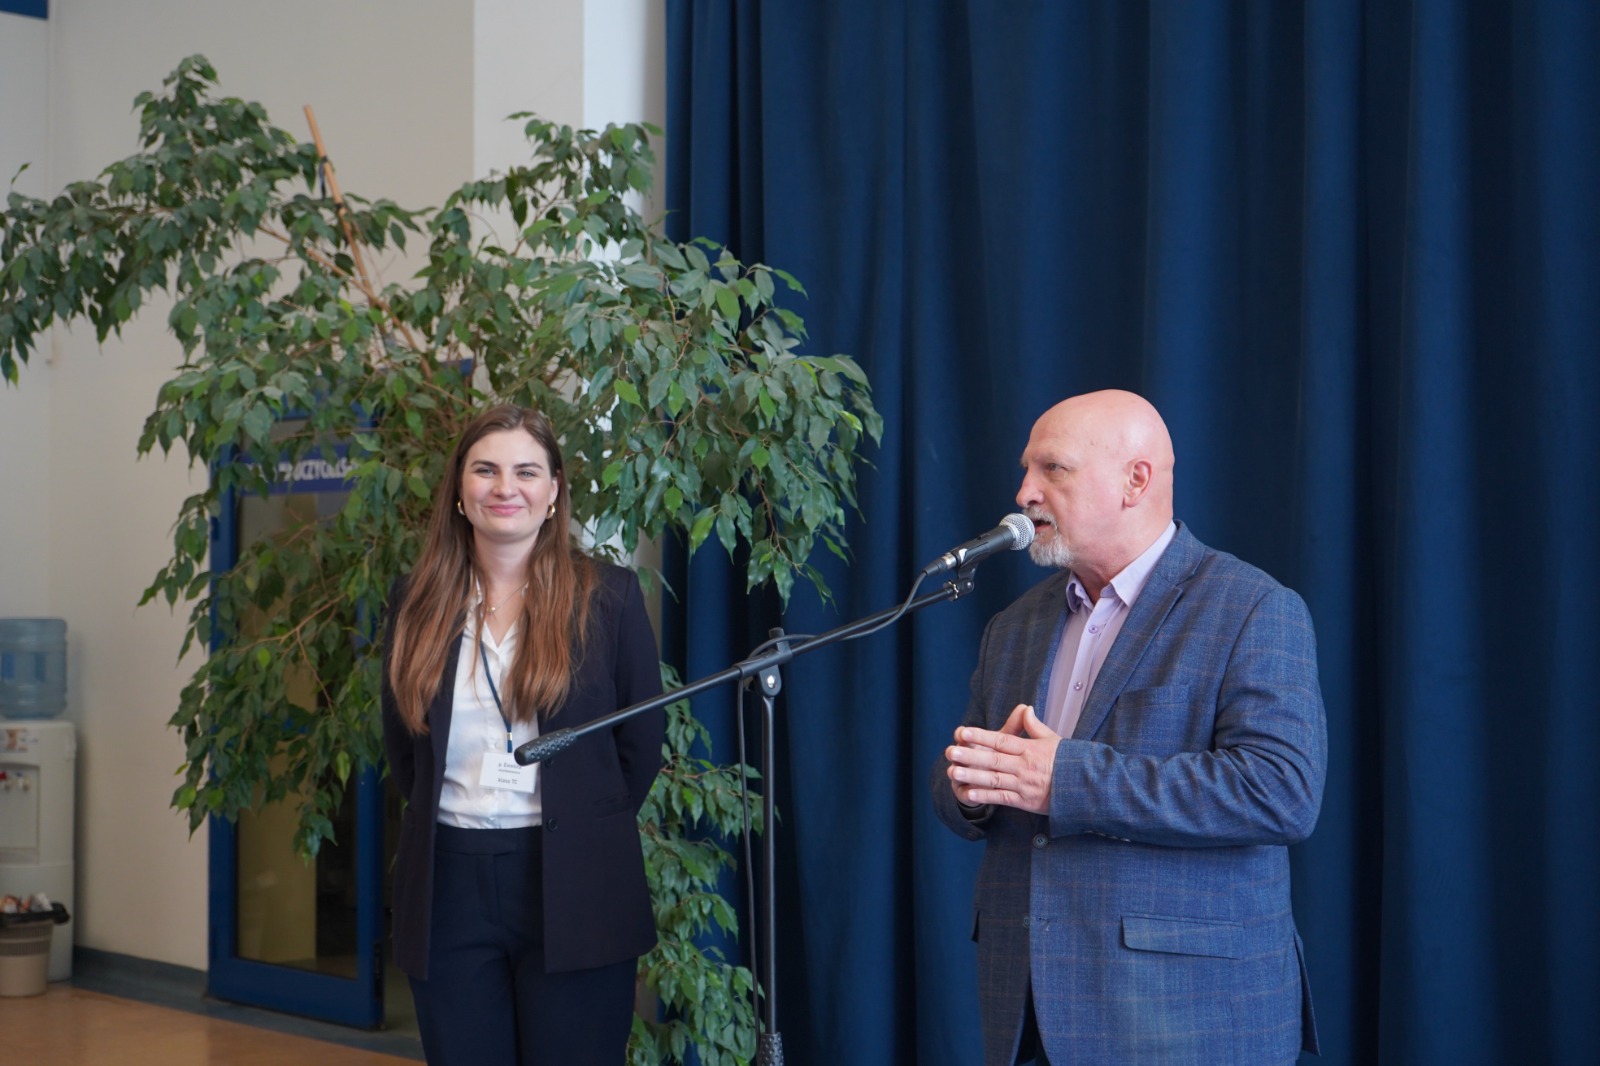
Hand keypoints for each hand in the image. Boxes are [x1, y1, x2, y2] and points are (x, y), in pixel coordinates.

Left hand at [945, 704, 1061, 813]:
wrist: (1084, 788)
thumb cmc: (1067, 762)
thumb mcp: (1053, 740)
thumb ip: (1035, 726)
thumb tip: (1025, 708)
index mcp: (1030, 749)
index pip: (1002, 740)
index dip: (982, 736)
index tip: (963, 732)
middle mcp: (1025, 766)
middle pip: (994, 759)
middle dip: (971, 755)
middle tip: (951, 751)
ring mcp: (1024, 785)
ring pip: (994, 779)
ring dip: (972, 775)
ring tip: (953, 771)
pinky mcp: (1025, 801)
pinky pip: (1002, 798)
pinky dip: (985, 795)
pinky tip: (969, 792)